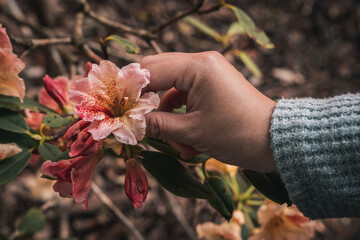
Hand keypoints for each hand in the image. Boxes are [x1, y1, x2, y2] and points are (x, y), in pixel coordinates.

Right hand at [140, 51, 276, 171]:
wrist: (275, 140)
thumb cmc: (237, 134)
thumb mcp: (193, 132)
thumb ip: (157, 126)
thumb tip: (128, 124)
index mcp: (198, 67)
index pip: (150, 71)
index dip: (130, 91)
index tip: (117, 110)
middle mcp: (202, 62)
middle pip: (157, 72)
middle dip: (145, 98)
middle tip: (136, 120)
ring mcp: (208, 72)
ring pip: (170, 85)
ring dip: (164, 111)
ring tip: (172, 139)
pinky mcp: (212, 84)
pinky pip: (184, 94)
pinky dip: (179, 113)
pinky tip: (184, 138)